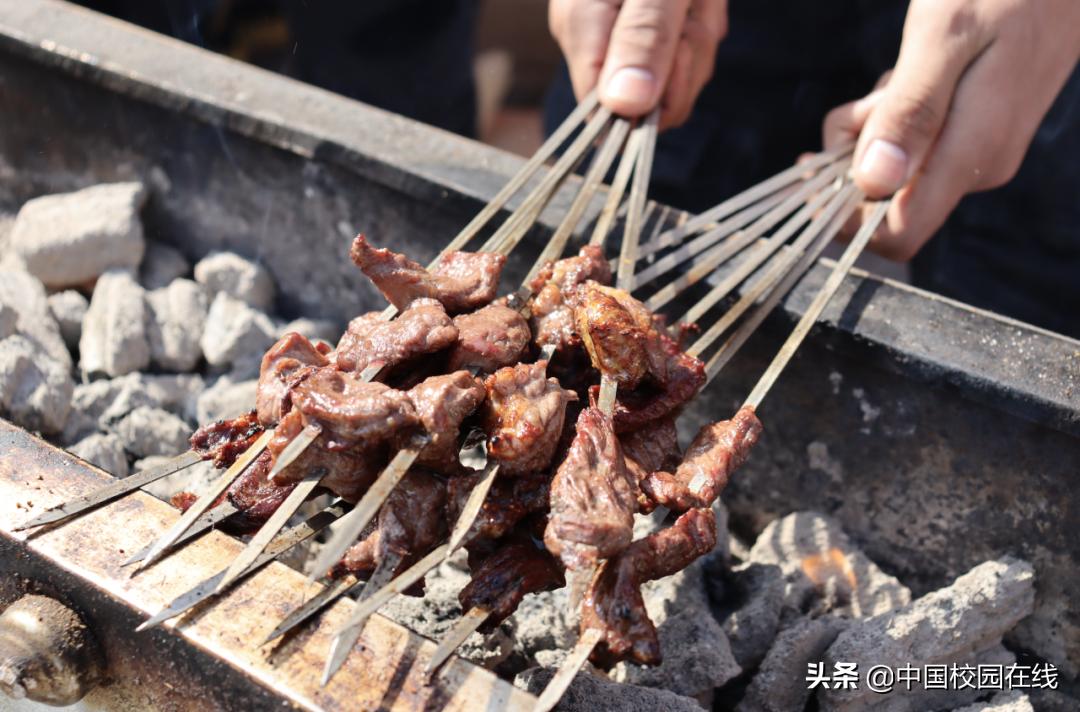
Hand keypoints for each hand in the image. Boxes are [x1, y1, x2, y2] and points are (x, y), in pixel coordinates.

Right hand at [549, 0, 727, 128]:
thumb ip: (642, 38)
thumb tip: (626, 106)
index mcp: (582, 26)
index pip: (602, 111)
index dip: (647, 105)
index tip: (675, 55)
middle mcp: (595, 41)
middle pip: (646, 103)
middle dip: (685, 64)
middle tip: (690, 13)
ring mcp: (621, 38)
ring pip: (672, 82)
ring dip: (698, 42)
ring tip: (694, 0)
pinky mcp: (647, 31)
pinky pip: (683, 57)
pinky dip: (702, 28)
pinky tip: (696, 1)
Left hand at [823, 0, 1079, 260]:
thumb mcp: (942, 40)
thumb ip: (909, 113)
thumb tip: (873, 182)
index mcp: (971, 157)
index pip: (897, 234)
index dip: (844, 218)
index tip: (813, 171)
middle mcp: (978, 167)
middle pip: (886, 198)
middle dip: (853, 156)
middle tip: (865, 99)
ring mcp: (982, 151)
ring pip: (899, 166)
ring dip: (874, 128)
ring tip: (893, 78)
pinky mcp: (980, 132)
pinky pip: (920, 143)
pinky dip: (897, 115)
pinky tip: (909, 77)